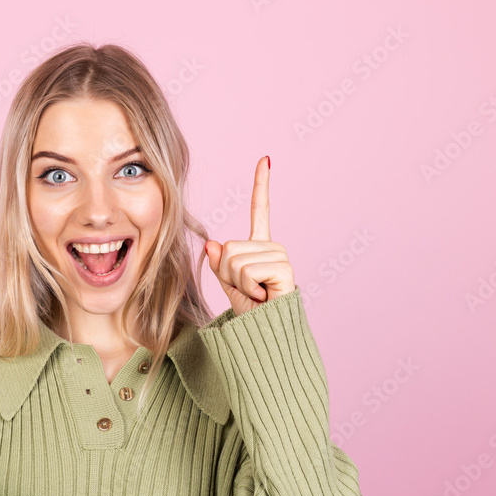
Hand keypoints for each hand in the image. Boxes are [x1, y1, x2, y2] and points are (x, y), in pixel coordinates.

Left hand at [205, 156, 295, 316]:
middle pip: (229, 247)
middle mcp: (272, 247)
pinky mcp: (283, 268)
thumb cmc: (249, 313)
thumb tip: (212, 244)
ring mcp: (280, 256)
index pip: (261, 209)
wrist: (266, 337)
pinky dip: (246, 287)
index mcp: (260, 247)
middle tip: (246, 290)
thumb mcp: (228, 284)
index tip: (266, 158)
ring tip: (254, 294)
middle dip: (226, 273)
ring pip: (234, 259)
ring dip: (236, 283)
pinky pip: (246, 269)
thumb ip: (219, 263)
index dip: (261, 184)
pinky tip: (262, 295)